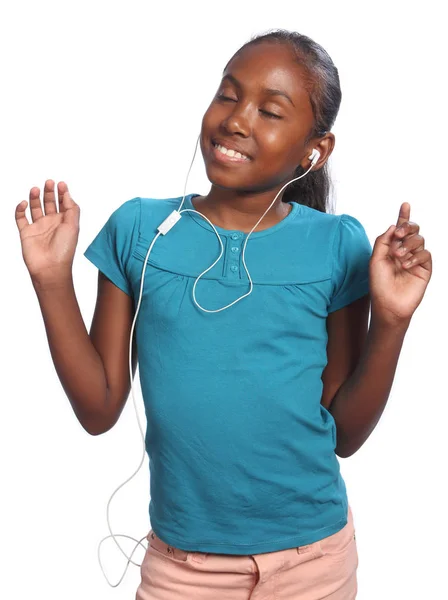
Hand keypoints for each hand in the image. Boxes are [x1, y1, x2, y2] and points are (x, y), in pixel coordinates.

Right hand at [15, 180, 79, 283]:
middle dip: (49, 192)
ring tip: (36, 189)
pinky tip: (24, 203)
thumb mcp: (73, 226)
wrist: (50, 268)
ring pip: (35, 207)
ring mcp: (38, 227)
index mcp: (64, 222)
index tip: (61, 183)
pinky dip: (20, 209)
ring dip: (35, 197)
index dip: (62, 192)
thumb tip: (67, 193)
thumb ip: (71, 208)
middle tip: (49, 182)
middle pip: (49, 203)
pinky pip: (20, 217)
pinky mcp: (26, 232)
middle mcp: (51, 223)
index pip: (63, 203)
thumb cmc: (64, 249)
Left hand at [369, 202, 431, 325]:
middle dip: (406, 227)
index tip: (405, 204)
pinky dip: (415, 256)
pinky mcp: (425, 269)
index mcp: (392, 248)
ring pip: (420, 239)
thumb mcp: (375, 260)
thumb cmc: (379, 285)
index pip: (399, 229)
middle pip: (412, 230)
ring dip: (408, 244)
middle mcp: (405, 251)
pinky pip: (425, 254)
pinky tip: (405, 264)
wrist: (388, 305)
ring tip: (398, 256)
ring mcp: (416, 259)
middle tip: (398, 233)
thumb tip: (392, 225)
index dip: (403, 216)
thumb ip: (382, 241)